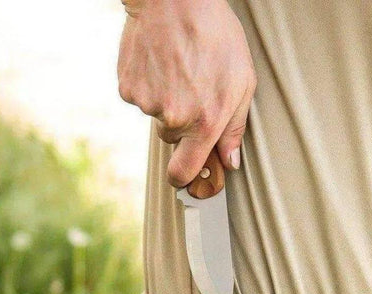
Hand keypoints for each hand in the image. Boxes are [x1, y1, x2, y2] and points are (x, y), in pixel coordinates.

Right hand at [117, 0, 256, 186]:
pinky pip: (139, 98)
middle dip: (182, 123)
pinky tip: (160, 62)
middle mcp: (174, 118)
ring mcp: (148, 103)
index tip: (184, 175)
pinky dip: (148, 85)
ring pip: (156, 117)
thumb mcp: (242, 82)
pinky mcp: (129, 88)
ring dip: (165, 101)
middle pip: (172, 139)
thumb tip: (229, 162)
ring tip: (177, 68)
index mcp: (204, 122)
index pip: (183, 172)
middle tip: (192, 88)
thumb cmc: (216, 37)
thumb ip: (235, 128)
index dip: (183, 177)